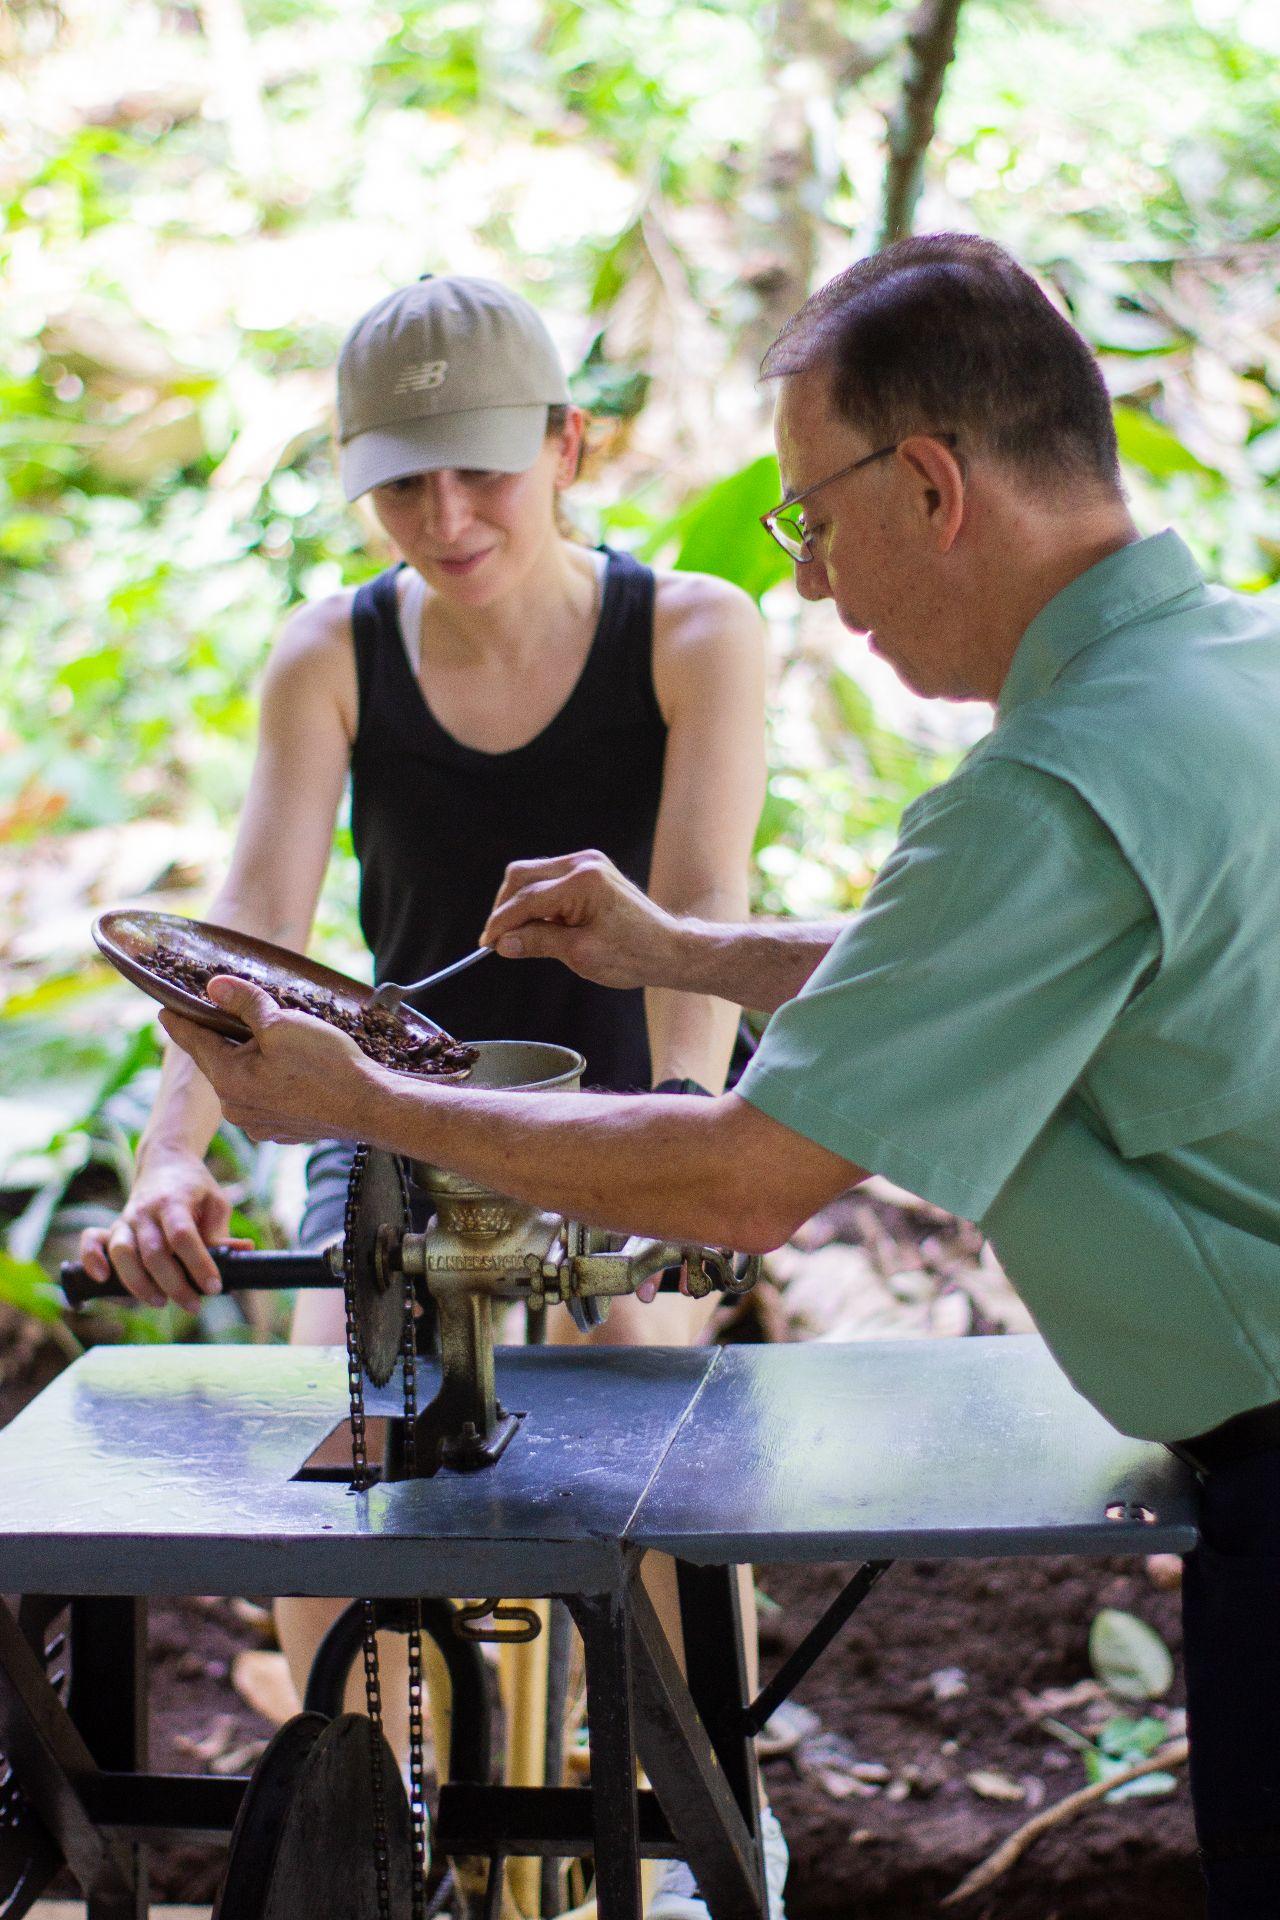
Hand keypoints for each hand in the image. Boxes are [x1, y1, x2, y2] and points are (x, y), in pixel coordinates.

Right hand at [78, 1150, 251, 1309]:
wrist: (165, 1162)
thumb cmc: (195, 1188)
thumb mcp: (216, 1203)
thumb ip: (222, 1232)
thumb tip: (241, 1253)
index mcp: (174, 1201)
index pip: (183, 1236)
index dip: (198, 1264)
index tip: (214, 1287)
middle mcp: (145, 1210)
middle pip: (153, 1252)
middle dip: (173, 1284)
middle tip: (194, 1305)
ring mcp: (126, 1219)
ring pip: (122, 1253)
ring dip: (139, 1283)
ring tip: (160, 1302)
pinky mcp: (113, 1227)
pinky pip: (91, 1242)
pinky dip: (92, 1259)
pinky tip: (101, 1279)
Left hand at [157, 976, 381, 1149]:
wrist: (370, 1107)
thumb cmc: (326, 1064)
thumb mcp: (282, 1023)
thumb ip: (244, 1003)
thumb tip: (213, 987)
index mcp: (228, 1080)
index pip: (194, 1042)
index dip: (178, 1022)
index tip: (163, 1010)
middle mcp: (236, 1108)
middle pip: (218, 1063)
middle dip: (220, 1038)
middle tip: (222, 1014)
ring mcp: (259, 1124)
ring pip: (241, 1081)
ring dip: (247, 1060)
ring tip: (266, 1039)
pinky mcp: (282, 1130)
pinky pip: (264, 1098)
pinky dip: (268, 1080)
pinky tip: (289, 1068)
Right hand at [481, 851, 684, 990]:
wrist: (668, 949)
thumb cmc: (632, 955)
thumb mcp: (579, 954)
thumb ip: (538, 942)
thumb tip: (504, 942)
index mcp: (582, 882)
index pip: (526, 899)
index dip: (502, 923)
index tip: (487, 944)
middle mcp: (583, 864)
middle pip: (522, 876)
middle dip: (506, 907)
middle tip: (499, 939)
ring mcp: (588, 863)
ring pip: (533, 875)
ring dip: (521, 903)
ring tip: (519, 936)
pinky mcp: (591, 870)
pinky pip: (550, 880)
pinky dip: (538, 900)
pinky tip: (539, 925)